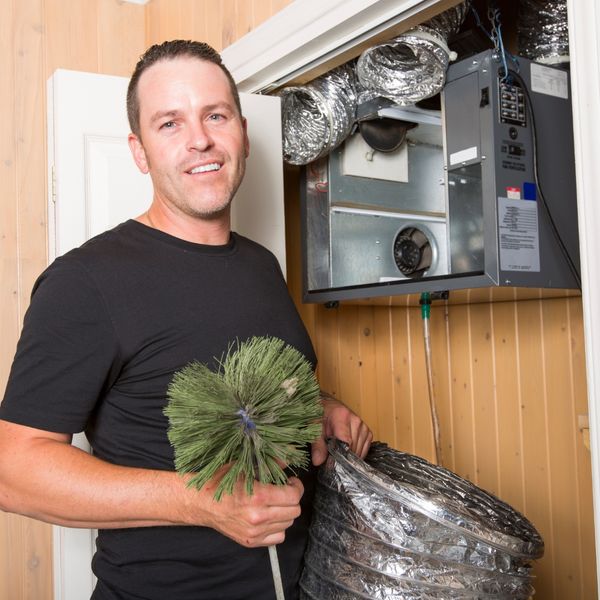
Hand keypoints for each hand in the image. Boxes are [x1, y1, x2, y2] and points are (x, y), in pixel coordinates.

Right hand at [189, 469, 303, 547]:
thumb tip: (287, 458)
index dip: (296, 487)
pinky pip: (278, 537)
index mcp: (258, 496)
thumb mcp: (244, 467)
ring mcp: (254, 532)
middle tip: (284, 491)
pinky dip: (277, 527)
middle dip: (292, 499)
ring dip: (285, 512)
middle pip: (294, 511)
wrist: (201, 503)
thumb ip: (270, 464)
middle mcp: (258, 517)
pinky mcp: (251, 542)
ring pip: (288, 524)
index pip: (293, 496)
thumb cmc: (221, 482)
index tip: (290, 482)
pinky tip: (269, 516)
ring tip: (275, 503)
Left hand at [311, 395, 372, 465]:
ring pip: (359, 451)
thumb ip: (317, 444)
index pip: (346, 442)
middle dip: (342, 456)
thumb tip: (318, 461)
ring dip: (348, 455)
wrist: (328, 407)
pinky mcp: (367, 432)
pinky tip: (346, 449)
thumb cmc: (321, 416)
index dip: (339, 455)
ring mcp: (363, 426)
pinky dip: (355, 454)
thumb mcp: (314, 428)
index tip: (331, 462)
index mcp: (342, 416)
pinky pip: (364, 450)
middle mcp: (356, 420)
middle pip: (352, 449)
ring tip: (338, 449)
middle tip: (331, 455)